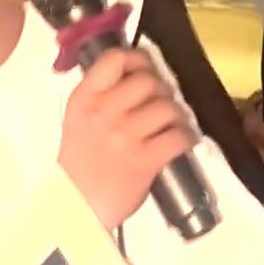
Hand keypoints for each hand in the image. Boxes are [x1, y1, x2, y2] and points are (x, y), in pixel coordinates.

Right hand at [58, 48, 196, 228]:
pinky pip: (178, 137)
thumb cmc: (80, 162)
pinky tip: (183, 141)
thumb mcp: (79, 120)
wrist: (76, 206)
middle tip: (163, 101)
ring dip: (178, 114)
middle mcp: (104, 112)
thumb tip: (136, 75)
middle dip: (162, 89)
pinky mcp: (144, 160)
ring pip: (167, 107)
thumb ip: (101, 97)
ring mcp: (125, 136)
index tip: (147, 68)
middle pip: (148, 81)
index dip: (138, 58)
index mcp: (84, 99)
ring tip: (175, 123)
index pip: (114, 59)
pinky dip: (187, 137)